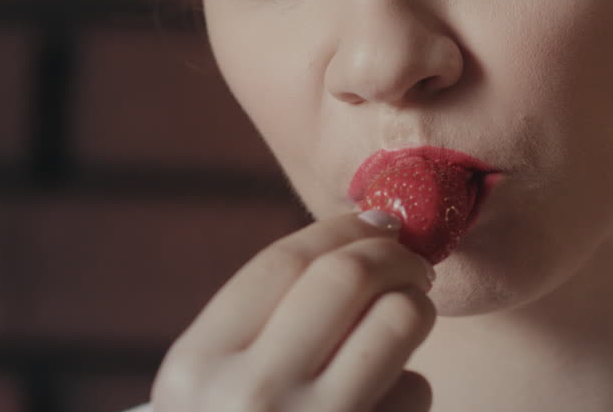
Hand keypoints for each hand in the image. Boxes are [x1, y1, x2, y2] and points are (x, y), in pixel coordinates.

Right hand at [150, 210, 437, 411]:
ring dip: (415, 310)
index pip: (285, 260)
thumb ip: (269, 316)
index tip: (375, 219)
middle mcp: (248, 398)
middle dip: (395, 254)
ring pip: (397, 324)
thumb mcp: (214, 384)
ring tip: (406, 318)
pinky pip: (415, 394)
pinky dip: (410, 390)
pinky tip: (382, 408)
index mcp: (196, 366)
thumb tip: (370, 230)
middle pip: (348, 278)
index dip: (342, 225)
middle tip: (412, 259)